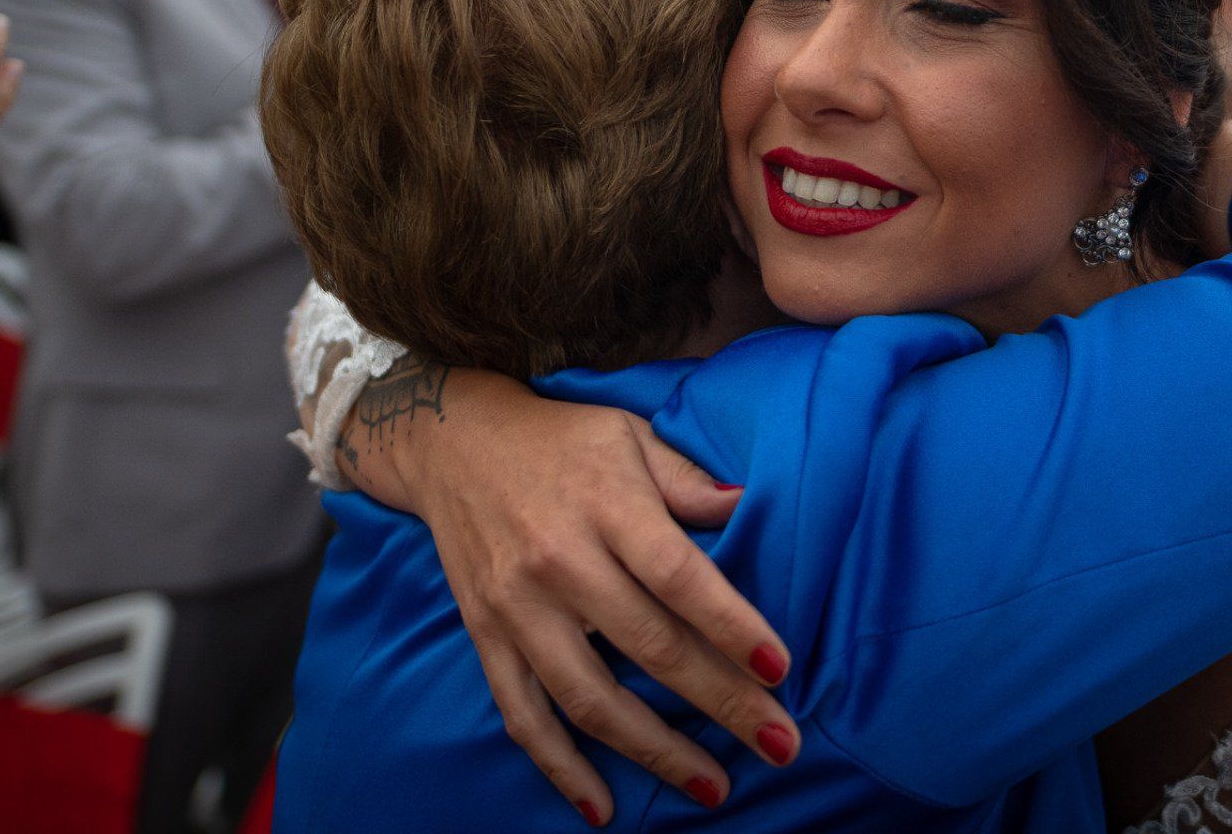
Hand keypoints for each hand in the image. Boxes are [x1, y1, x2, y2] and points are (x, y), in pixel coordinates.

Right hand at [389, 371, 799, 824]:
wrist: (452, 443)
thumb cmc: (563, 441)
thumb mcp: (631, 435)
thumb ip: (688, 479)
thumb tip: (749, 505)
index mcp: (606, 507)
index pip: (678, 577)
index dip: (731, 626)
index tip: (780, 669)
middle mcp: (560, 562)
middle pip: (649, 647)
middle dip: (720, 703)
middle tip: (779, 745)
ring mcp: (517, 607)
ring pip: (590, 697)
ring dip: (654, 750)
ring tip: (712, 787)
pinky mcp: (486, 636)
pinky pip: (523, 714)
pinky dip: (560, 767)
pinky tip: (601, 808)